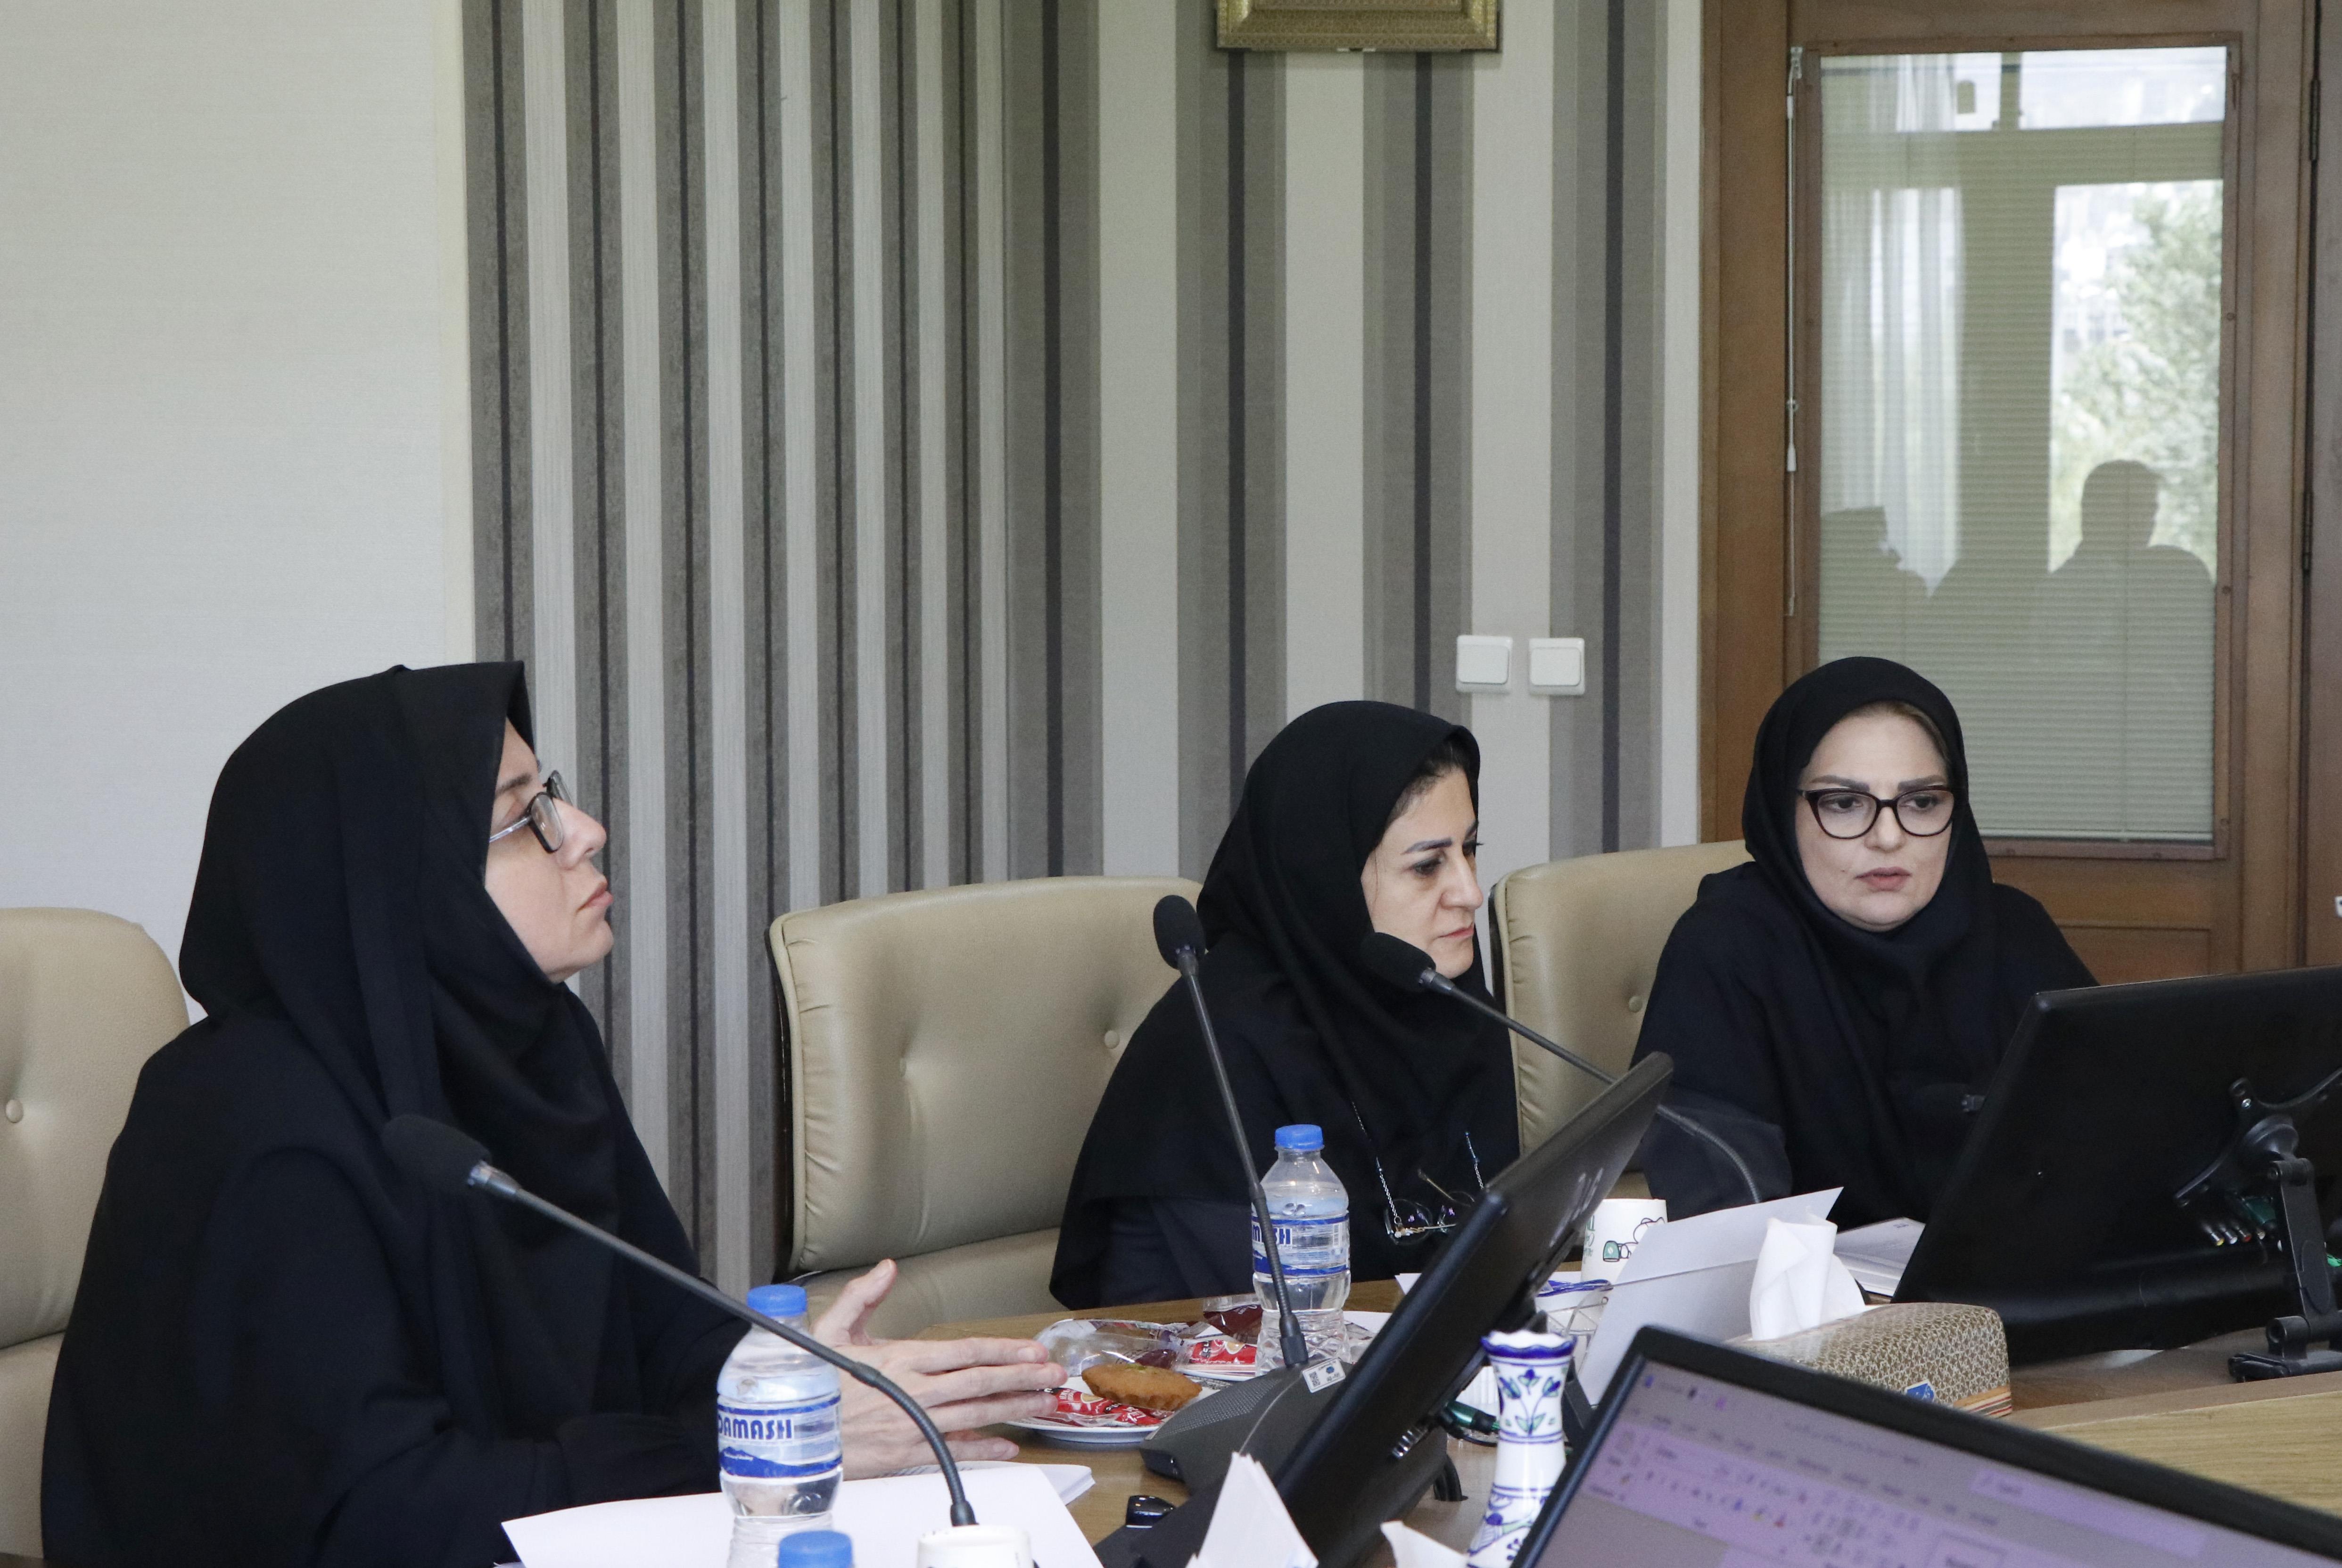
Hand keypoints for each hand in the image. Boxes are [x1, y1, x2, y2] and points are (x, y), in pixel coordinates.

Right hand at [813, 1260, 1063, 1476]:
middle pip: (979, 1381)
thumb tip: (887, 1267)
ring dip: (1013, 1407)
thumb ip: (863, 1295)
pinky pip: (953, 1449)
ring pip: (974, 1414)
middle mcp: (913, 1391)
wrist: (790, 1438)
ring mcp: (912, 1424)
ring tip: (1044, 1403)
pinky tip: (1007, 1445)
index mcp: (900, 1358)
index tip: (1031, 1350)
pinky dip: (983, 1447)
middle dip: (1022, 1376)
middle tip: (1054, 1375)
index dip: (1002, 1350)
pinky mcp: (906, 1453)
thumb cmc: (811, 1385)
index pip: (964, 1351)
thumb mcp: (831, 1330)